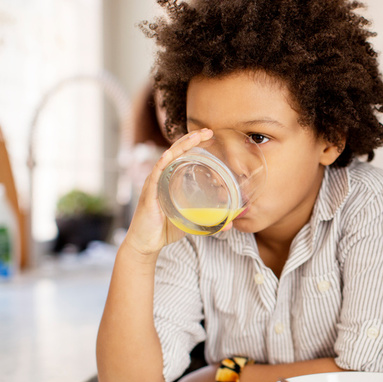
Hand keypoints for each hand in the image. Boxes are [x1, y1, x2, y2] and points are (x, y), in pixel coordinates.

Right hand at [123, 128, 213, 257]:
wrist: (146, 244)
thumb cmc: (166, 230)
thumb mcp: (191, 222)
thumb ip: (209, 221)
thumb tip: (231, 224)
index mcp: (171, 180)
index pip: (183, 157)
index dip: (194, 144)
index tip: (210, 135)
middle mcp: (162, 177)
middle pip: (176, 152)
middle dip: (191, 139)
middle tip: (207, 131)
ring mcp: (154, 183)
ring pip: (167, 158)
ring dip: (181, 146)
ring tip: (195, 136)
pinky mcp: (149, 193)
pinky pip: (155, 174)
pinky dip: (162, 163)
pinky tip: (170, 155)